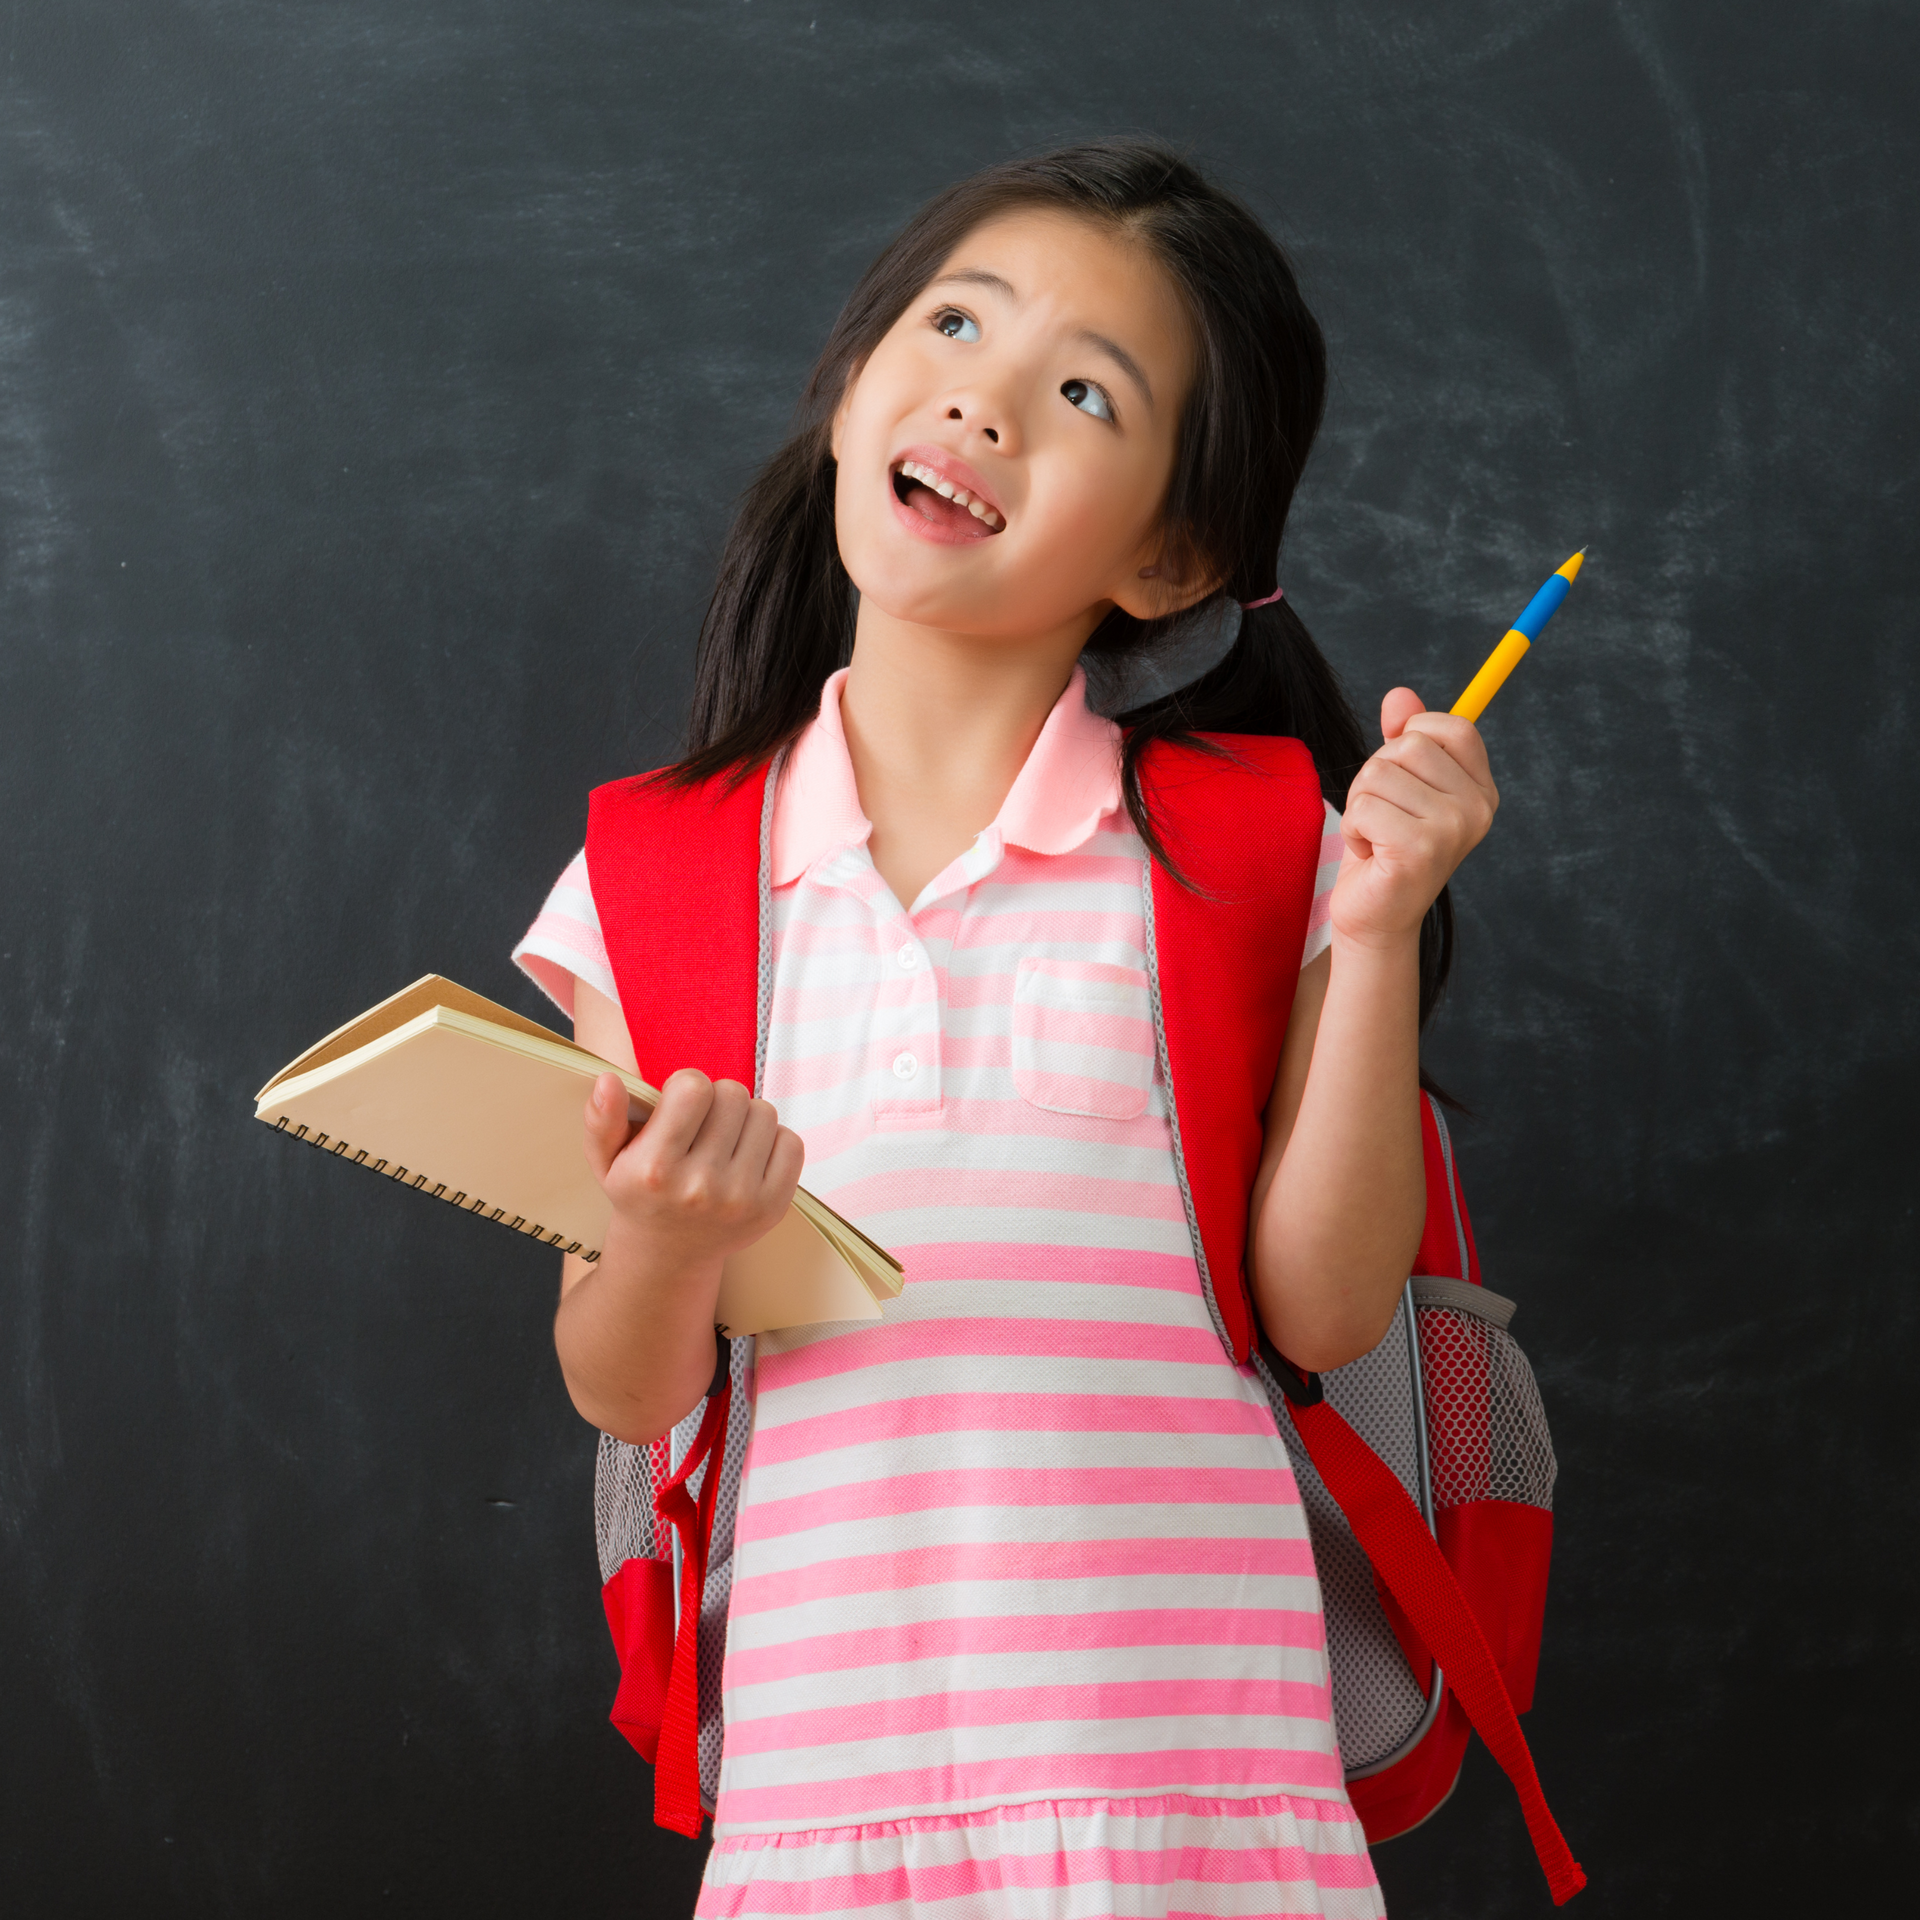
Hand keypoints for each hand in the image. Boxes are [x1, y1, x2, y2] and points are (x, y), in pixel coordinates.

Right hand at [583, 1068, 803, 1265]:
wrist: (667, 1257)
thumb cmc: (638, 1195)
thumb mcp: (606, 1160)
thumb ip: (602, 1118)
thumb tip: (608, 1080)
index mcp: (654, 1169)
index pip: (693, 1087)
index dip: (687, 1085)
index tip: (680, 1102)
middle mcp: (699, 1187)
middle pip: (733, 1094)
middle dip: (717, 1099)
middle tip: (703, 1123)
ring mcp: (740, 1200)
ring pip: (764, 1113)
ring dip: (745, 1118)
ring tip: (724, 1139)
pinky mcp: (772, 1208)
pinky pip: (792, 1143)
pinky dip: (773, 1140)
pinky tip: (748, 1155)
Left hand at [1330, 688, 1497, 950]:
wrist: (1375, 916)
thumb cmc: (1385, 848)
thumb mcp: (1397, 786)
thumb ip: (1402, 738)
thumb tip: (1399, 695)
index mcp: (1481, 790)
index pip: (1453, 727)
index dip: (1412, 736)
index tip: (1402, 774)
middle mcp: (1477, 809)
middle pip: (1407, 746)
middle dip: (1375, 775)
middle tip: (1381, 816)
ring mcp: (1452, 830)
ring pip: (1378, 774)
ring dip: (1361, 805)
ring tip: (1375, 837)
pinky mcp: (1419, 850)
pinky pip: (1364, 806)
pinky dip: (1354, 829)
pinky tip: (1371, 855)